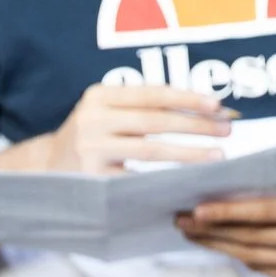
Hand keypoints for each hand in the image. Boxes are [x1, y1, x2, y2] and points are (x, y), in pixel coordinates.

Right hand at [4, 83, 233, 173]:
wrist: (47, 170)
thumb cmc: (92, 139)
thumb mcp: (107, 114)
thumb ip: (142, 109)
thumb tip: (202, 109)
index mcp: (100, 95)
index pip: (152, 93)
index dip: (188, 98)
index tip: (218, 103)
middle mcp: (93, 118)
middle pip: (156, 120)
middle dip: (196, 124)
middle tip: (227, 129)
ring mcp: (92, 149)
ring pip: (151, 149)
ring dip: (190, 153)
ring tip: (218, 156)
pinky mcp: (95, 179)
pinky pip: (139, 179)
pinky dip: (167, 181)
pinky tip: (190, 182)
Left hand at [178, 192, 275, 276]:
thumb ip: (271, 199)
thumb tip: (221, 202)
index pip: (262, 211)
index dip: (227, 212)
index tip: (196, 210)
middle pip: (252, 237)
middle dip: (213, 230)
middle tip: (182, 222)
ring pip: (252, 256)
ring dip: (218, 245)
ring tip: (192, 234)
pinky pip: (262, 268)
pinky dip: (238, 256)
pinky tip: (218, 246)